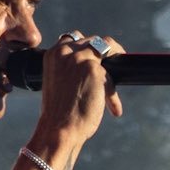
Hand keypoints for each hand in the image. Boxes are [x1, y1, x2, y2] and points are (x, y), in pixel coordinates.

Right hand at [33, 32, 123, 154]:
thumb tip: (93, 66)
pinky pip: (112, 77)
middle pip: (93, 40)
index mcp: (52, 55)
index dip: (87, 48)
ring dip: (114, 61)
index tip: (96, 59)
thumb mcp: (58, 83)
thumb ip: (70, 69)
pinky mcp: (95, 70)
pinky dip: (113, 95)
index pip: (73, 38)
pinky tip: (114, 110)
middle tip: (112, 67)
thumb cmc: (58, 114)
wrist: (58, 130)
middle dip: (105, 53)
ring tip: (116, 79)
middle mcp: (65, 52)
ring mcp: (80, 58)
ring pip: (107, 48)